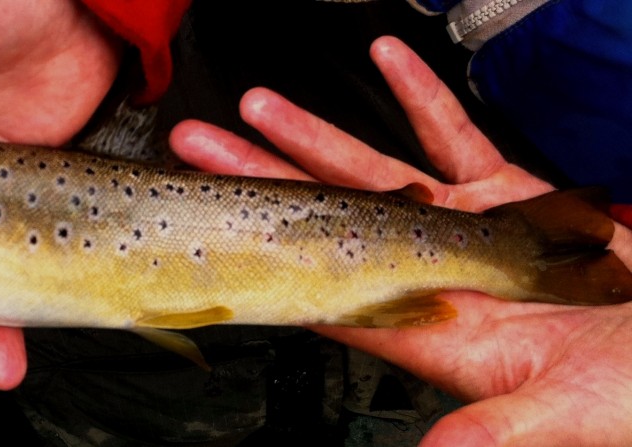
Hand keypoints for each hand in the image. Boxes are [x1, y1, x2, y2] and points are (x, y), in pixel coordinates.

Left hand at [170, 36, 631, 445]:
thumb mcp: (567, 409)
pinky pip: (455, 138)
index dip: (261, 255)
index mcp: (426, 327)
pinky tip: (386, 60)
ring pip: (376, 173)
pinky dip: (421, 99)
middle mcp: (428, 275)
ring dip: (319, 136)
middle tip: (200, 143)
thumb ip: (497, 429)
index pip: (320, 288)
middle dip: (263, 179)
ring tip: (262, 103)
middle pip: (323, 219)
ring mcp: (461, 229)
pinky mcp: (507, 197)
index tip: (209, 220)